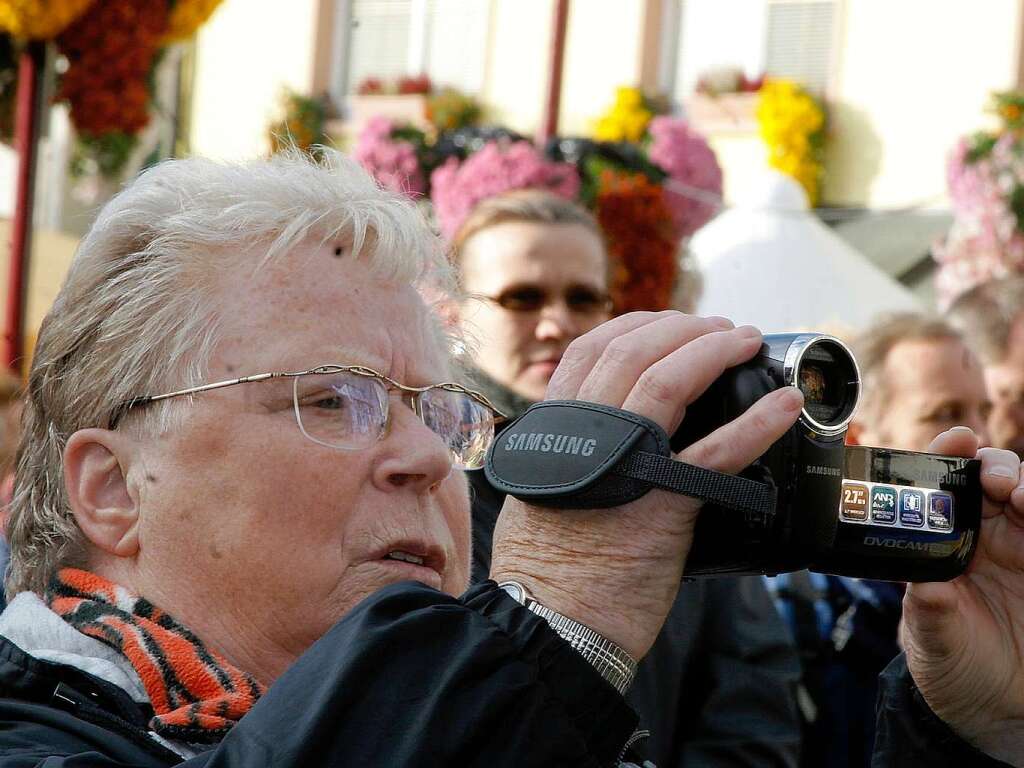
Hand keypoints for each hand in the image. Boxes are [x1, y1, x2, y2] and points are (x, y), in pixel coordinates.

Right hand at [490, 311, 802, 658]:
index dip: (640, 325)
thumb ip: (572, 451)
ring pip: (670, 380)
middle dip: (685, 329)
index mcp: (557, 427)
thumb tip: (603, 432)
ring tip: (747, 342)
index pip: (593, 348)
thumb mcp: (542, 488)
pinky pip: (718, 452)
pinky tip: (785, 406)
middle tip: (721, 328)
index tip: (673, 323)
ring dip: (716, 351)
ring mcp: (625, 464)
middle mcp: (586, 433)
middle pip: (635, 350)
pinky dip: (758, 423)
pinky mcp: (665, 504)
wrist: (552, 623)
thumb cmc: (547, 565)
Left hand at [902, 427, 1023, 765]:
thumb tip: (924, 588)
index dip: (952, 455)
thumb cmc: (951, 662)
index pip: (949, 484)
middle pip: (1001, 480)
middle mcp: (990, 537)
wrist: (990, 708)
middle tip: (999, 484)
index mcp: (949, 540)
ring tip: (1023, 500)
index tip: (960, 440)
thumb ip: (929, 612)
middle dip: (1001, 469)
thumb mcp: (931, 639)